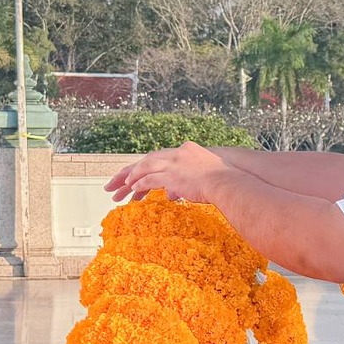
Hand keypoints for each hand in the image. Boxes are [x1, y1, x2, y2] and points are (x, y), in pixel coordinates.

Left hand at [106, 142, 229, 204]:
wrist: (228, 180)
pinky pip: (150, 179)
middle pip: (146, 161)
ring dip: (131, 178)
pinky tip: (132, 191)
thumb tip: (172, 194)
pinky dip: (139, 184)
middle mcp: (177, 154)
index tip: (136, 174)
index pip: (159, 157)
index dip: (145, 166)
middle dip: (129, 172)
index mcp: (186, 150)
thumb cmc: (224, 180)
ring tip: (120, 188)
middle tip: (114, 182)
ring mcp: (174, 163)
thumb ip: (187, 181)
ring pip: (145, 168)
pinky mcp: (172, 175)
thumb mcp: (205, 176)